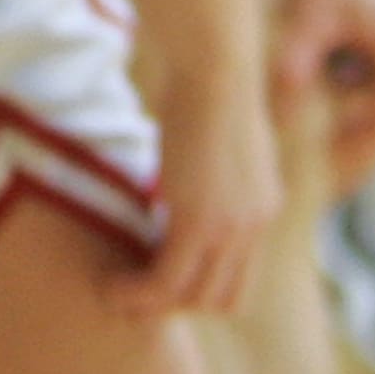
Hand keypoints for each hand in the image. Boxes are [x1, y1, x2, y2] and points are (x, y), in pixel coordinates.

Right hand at [111, 30, 278, 318]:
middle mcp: (256, 226)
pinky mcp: (200, 221)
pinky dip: (137, 293)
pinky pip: (167, 281)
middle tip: (132, 288)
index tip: (156, 273)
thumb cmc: (206, 85)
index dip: (197, 288)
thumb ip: (209, 172)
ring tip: (113, 291)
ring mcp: (232, 227)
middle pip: (220, 300)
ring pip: (192, 299)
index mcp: (263, 208)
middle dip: (174, 304)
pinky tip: (111, 284)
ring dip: (149, 305)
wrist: (215, 67)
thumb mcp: (216, 139)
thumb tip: (178, 179)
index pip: (238, 278)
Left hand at [269, 0, 374, 187]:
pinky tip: (325, 109)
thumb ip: (297, 63)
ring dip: (363, 129)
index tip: (327, 177)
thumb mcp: (310, 14)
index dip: (362, 156)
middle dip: (363, 150)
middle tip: (320, 177)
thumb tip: (281, 117)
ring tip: (318, 151)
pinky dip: (362, 106)